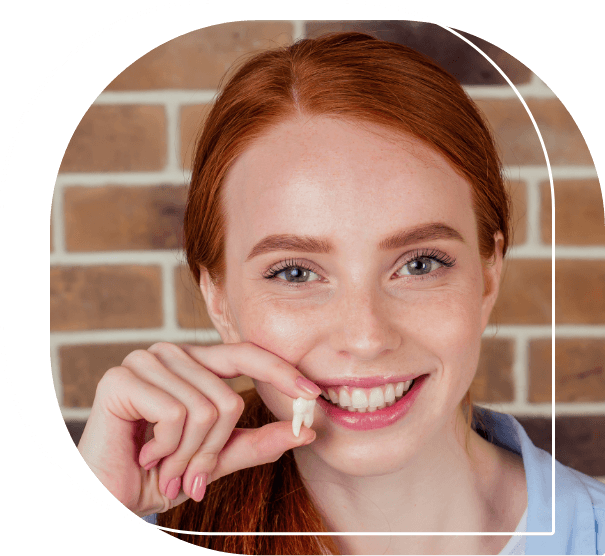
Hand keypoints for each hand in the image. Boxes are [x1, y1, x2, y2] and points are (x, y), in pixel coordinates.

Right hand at [77, 341, 318, 516]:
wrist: (107, 495)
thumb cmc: (159, 472)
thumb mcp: (216, 458)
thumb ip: (257, 442)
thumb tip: (306, 431)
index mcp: (195, 364)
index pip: (247, 355)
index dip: (281, 371)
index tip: (313, 394)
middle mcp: (172, 354)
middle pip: (229, 398)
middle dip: (213, 450)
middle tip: (189, 475)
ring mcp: (146, 361)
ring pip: (206, 409)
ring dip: (188, 455)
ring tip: (163, 464)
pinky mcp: (123, 377)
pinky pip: (176, 414)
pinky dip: (167, 448)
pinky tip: (145, 452)